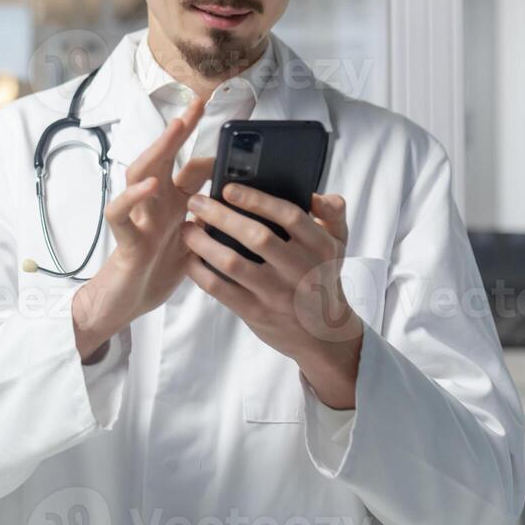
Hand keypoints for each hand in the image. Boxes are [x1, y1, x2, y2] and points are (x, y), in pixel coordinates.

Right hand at [72, 96, 213, 361]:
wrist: (124, 306)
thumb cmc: (155, 273)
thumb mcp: (194, 246)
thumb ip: (210, 225)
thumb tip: (244, 211)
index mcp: (175, 206)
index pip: (194, 171)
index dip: (214, 154)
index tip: (237, 136)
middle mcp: (155, 205)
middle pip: (165, 158)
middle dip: (180, 130)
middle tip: (199, 104)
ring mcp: (138, 219)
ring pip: (140, 174)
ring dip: (158, 149)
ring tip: (175, 127)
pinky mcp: (125, 240)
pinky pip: (121, 213)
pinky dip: (133, 197)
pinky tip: (150, 185)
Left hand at [181, 185, 361, 408]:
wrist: (323, 335)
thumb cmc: (321, 277)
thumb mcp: (338, 244)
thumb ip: (332, 214)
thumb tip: (316, 194)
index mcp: (320, 246)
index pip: (289, 216)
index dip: (257, 200)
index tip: (228, 189)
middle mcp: (300, 270)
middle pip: (257, 237)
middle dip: (220, 216)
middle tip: (195, 201)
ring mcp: (277, 294)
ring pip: (232, 263)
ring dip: (203, 243)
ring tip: (186, 227)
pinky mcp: (256, 313)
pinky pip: (220, 289)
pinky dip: (199, 272)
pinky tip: (188, 257)